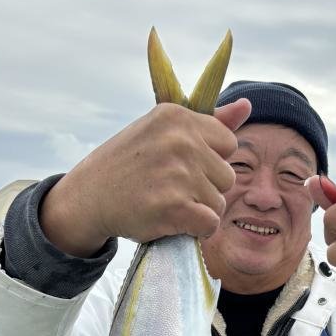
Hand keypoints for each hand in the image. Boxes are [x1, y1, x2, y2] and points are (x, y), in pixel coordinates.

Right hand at [40, 99, 250, 255]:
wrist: (88, 197)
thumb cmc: (130, 164)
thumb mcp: (163, 132)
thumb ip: (209, 123)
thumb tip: (247, 106)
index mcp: (178, 117)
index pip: (228, 144)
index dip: (208, 160)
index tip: (179, 165)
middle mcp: (179, 140)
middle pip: (227, 176)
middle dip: (204, 188)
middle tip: (168, 187)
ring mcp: (177, 173)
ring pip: (219, 202)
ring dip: (198, 209)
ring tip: (166, 202)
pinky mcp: (174, 207)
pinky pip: (210, 224)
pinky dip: (195, 230)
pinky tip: (171, 220)